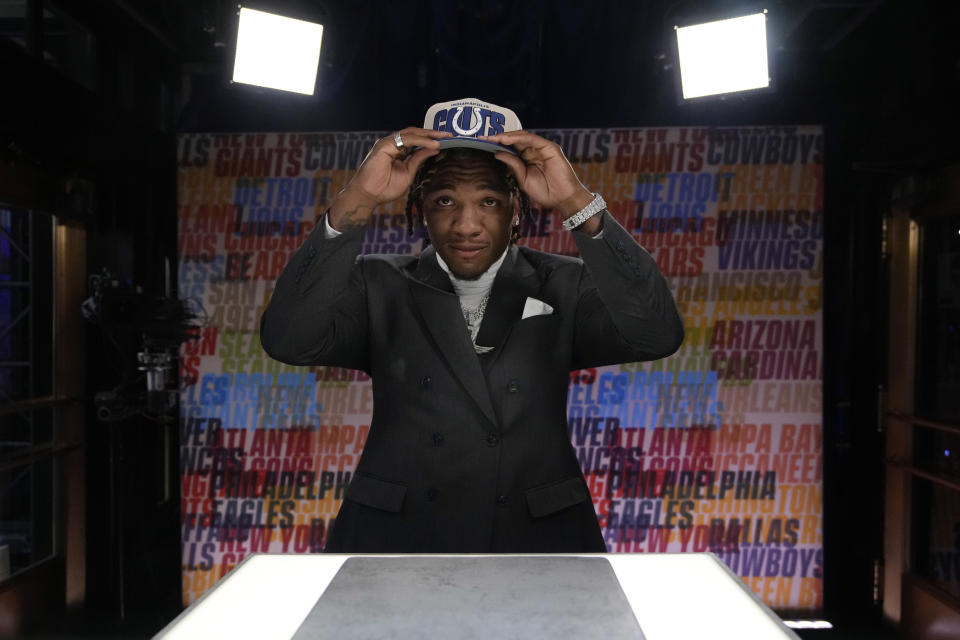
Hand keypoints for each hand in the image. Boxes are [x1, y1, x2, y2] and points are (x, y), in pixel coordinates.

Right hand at [329, 127, 451, 230]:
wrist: (369, 195)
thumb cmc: (385, 188)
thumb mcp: (408, 173)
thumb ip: (418, 160)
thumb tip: (434, 149)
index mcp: (398, 150)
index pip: (417, 140)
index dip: (431, 139)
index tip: (447, 140)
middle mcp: (393, 144)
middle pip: (415, 133)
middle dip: (433, 133)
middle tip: (449, 134)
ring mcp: (388, 143)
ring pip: (412, 134)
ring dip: (428, 135)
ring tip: (443, 137)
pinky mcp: (384, 145)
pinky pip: (406, 139)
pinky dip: (421, 140)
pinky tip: (432, 144)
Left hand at [479, 130, 594, 216]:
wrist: (563, 199)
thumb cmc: (546, 192)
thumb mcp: (523, 179)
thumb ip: (513, 165)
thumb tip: (497, 154)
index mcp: (527, 159)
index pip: (510, 148)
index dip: (497, 145)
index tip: (482, 143)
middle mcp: (534, 151)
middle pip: (514, 140)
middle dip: (498, 137)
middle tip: (483, 137)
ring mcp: (542, 148)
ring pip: (522, 137)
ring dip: (506, 136)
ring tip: (493, 138)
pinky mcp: (549, 147)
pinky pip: (532, 139)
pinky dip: (518, 138)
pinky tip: (506, 140)